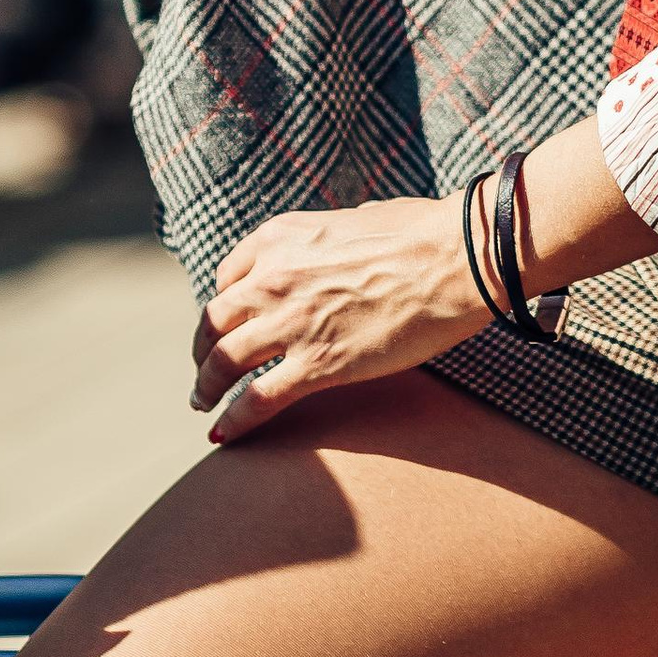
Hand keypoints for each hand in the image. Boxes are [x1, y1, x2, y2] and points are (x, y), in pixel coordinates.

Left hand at [192, 203, 486, 445]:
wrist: (455, 258)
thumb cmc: (422, 234)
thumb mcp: (356, 220)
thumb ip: (331, 241)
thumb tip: (341, 245)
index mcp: (280, 237)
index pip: (229, 276)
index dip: (224, 304)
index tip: (227, 323)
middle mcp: (273, 277)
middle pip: (215, 320)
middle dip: (204, 348)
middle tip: (206, 369)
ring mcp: (291, 322)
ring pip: (224, 361)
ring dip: (207, 387)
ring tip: (202, 404)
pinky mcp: (317, 364)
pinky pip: (258, 399)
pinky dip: (234, 421)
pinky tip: (223, 436)